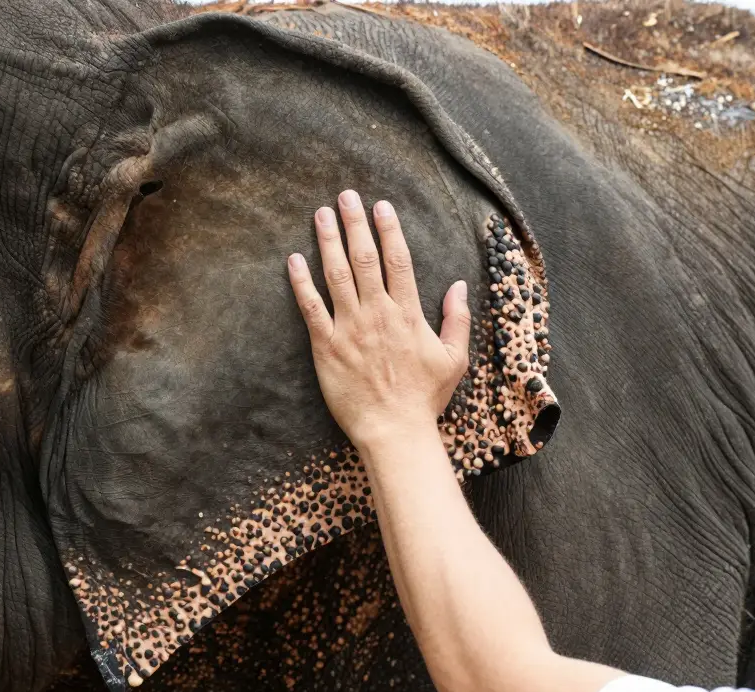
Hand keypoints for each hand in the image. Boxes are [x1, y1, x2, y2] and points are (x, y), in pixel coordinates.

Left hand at [287, 189, 470, 452]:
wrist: (394, 431)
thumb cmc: (424, 398)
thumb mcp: (454, 358)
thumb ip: (457, 319)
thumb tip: (460, 285)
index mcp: (408, 314)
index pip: (398, 260)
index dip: (388, 230)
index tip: (380, 206)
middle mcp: (378, 314)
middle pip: (365, 258)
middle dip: (355, 224)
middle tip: (346, 196)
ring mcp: (350, 329)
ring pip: (337, 275)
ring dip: (328, 241)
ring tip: (321, 214)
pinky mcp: (326, 347)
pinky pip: (311, 308)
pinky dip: (301, 282)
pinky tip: (294, 260)